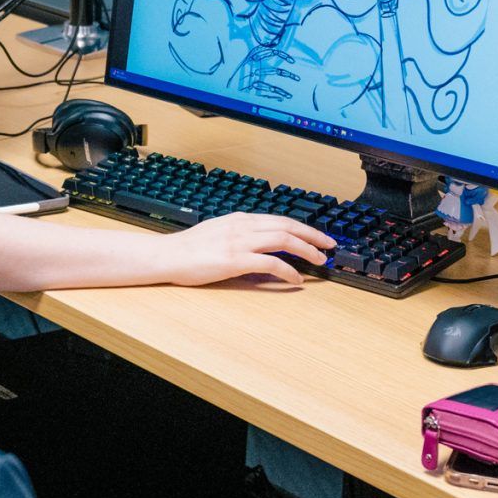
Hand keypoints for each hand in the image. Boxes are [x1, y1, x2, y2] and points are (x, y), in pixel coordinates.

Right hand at [158, 213, 335, 286]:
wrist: (167, 256)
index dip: (304, 228)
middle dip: (314, 236)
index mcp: (240, 219)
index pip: (281, 219)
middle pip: (288, 226)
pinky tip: (296, 279)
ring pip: (285, 240)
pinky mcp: (235, 260)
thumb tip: (260, 245)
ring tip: (320, 262)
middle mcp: (243, 226)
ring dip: (307, 251)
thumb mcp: (218, 233)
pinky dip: (289, 271)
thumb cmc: (188, 249)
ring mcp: (240, 242)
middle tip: (329, 246)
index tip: (318, 236)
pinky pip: (271, 263)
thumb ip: (240, 235)